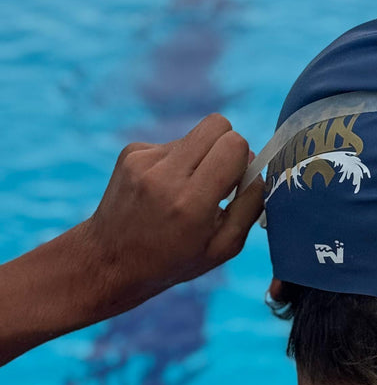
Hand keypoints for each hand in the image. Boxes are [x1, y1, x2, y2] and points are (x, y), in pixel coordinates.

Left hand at [75, 115, 264, 315]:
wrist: (108, 260)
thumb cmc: (173, 260)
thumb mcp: (224, 248)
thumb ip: (250, 206)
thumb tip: (259, 169)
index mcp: (192, 203)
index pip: (234, 144)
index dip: (243, 158)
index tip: (236, 182)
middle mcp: (165, 176)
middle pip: (217, 124)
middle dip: (226, 145)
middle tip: (217, 178)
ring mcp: (143, 161)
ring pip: (194, 135)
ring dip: (199, 157)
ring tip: (185, 191)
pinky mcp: (131, 152)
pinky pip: (172, 143)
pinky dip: (176, 162)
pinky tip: (163, 190)